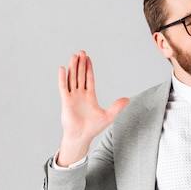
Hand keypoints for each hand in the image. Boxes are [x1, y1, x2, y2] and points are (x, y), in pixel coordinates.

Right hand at [57, 50, 128, 166]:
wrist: (81, 137)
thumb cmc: (93, 128)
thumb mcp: (108, 116)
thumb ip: (117, 107)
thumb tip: (127, 99)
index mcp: (90, 96)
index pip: (89, 78)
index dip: (89, 68)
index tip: (88, 58)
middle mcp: (80, 94)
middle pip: (80, 75)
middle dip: (81, 64)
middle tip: (82, 52)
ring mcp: (72, 97)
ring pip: (72, 79)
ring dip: (73, 68)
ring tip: (74, 56)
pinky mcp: (65, 101)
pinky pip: (63, 87)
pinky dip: (63, 78)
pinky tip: (62, 69)